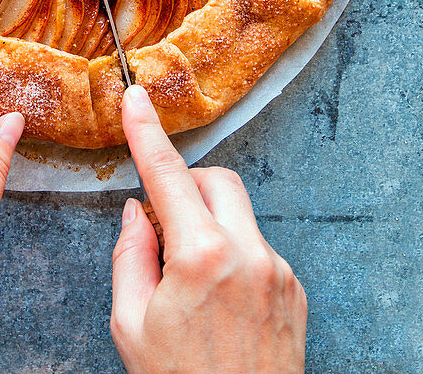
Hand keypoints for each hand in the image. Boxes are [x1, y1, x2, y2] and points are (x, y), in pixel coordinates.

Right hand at [111, 85, 306, 373]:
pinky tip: (219, 302)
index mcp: (201, 257)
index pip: (166, 174)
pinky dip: (232, 256)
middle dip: (187, 186)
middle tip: (164, 223)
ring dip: (210, 225)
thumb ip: (129, 256)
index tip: (136, 98)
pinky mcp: (293, 288)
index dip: (147, 132)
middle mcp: (247, 254)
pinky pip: (257, 247)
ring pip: (238, 214)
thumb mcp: (131, 324)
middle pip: (216, 179)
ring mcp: (277, 270)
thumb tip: (137, 212)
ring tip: (192, 280)